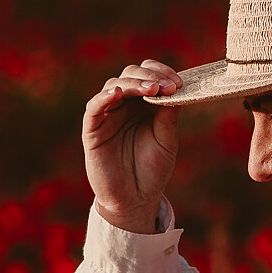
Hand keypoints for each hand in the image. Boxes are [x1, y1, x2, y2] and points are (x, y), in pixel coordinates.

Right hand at [82, 60, 181, 234]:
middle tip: (167, 85)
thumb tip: (177, 90)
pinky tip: (117, 93)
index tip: (179, 83)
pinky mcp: (92, 129)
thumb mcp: (166, 140)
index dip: (162, 72)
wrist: (136, 200)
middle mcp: (125, 105)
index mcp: (144, 104)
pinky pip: (94, 107)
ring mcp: (108, 115)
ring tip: (151, 89)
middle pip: (131, 74)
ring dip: (133, 84)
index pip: (149, 74)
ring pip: (114, 85)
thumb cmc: (152, 170)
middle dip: (150, 75)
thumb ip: (168, 115)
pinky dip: (104, 97)